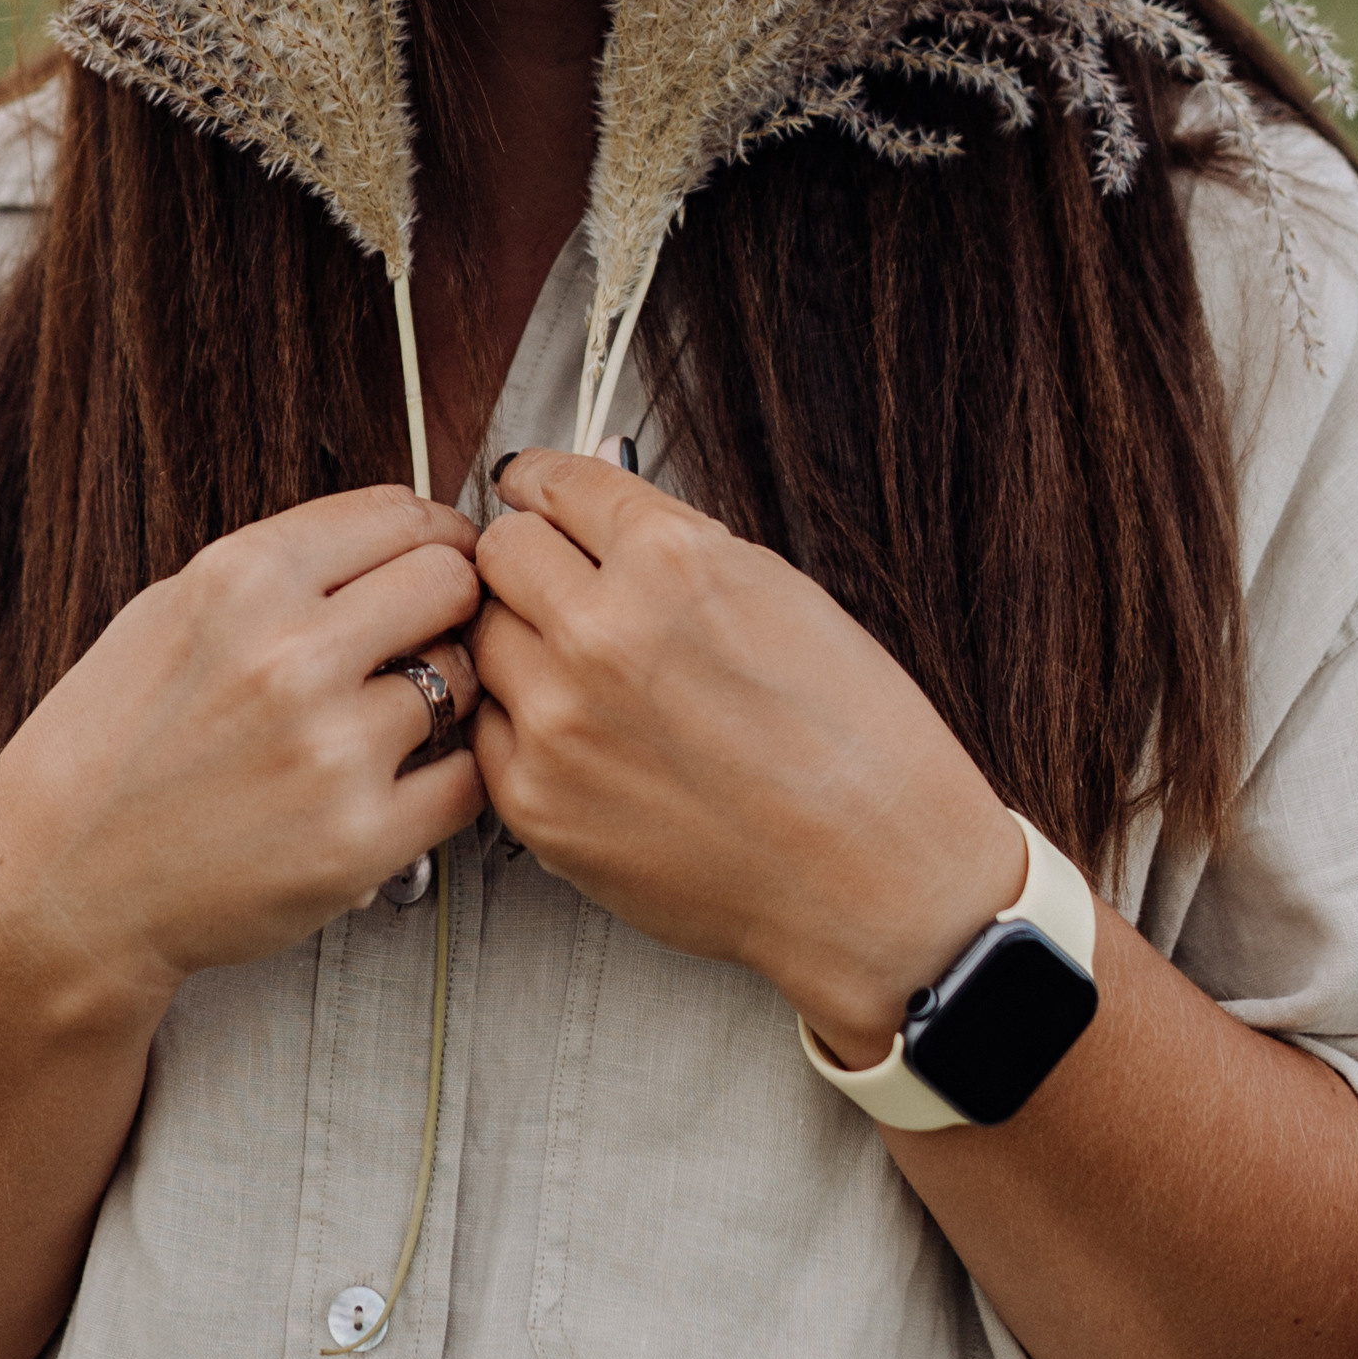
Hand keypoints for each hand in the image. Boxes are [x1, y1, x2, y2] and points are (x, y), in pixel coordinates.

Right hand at [0, 485, 485, 1035]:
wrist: (64, 886)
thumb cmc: (110, 748)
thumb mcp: (170, 614)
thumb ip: (280, 572)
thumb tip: (391, 542)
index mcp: (240, 581)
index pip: (397, 515)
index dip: (437, 530)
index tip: (446, 551)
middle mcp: (290, 656)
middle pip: (449, 582)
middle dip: (454, 600)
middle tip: (439, 627)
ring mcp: (331, 751)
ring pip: (464, 679)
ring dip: (447, 692)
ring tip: (396, 714)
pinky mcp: (360, 841)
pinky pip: (467, 780)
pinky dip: (449, 774)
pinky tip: (408, 775)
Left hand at [473, 452, 1023, 1061]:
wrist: (874, 877)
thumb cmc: (853, 739)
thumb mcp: (778, 591)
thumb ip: (672, 542)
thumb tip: (600, 502)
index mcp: (670, 560)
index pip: (557, 483)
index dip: (540, 482)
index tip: (528, 487)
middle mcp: (601, 632)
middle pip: (498, 551)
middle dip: (525, 557)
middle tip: (551, 580)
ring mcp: (558, 722)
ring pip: (483, 639)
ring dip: (520, 641)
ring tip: (583, 672)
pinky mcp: (535, 802)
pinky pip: (490, 730)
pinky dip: (524, 725)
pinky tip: (587, 739)